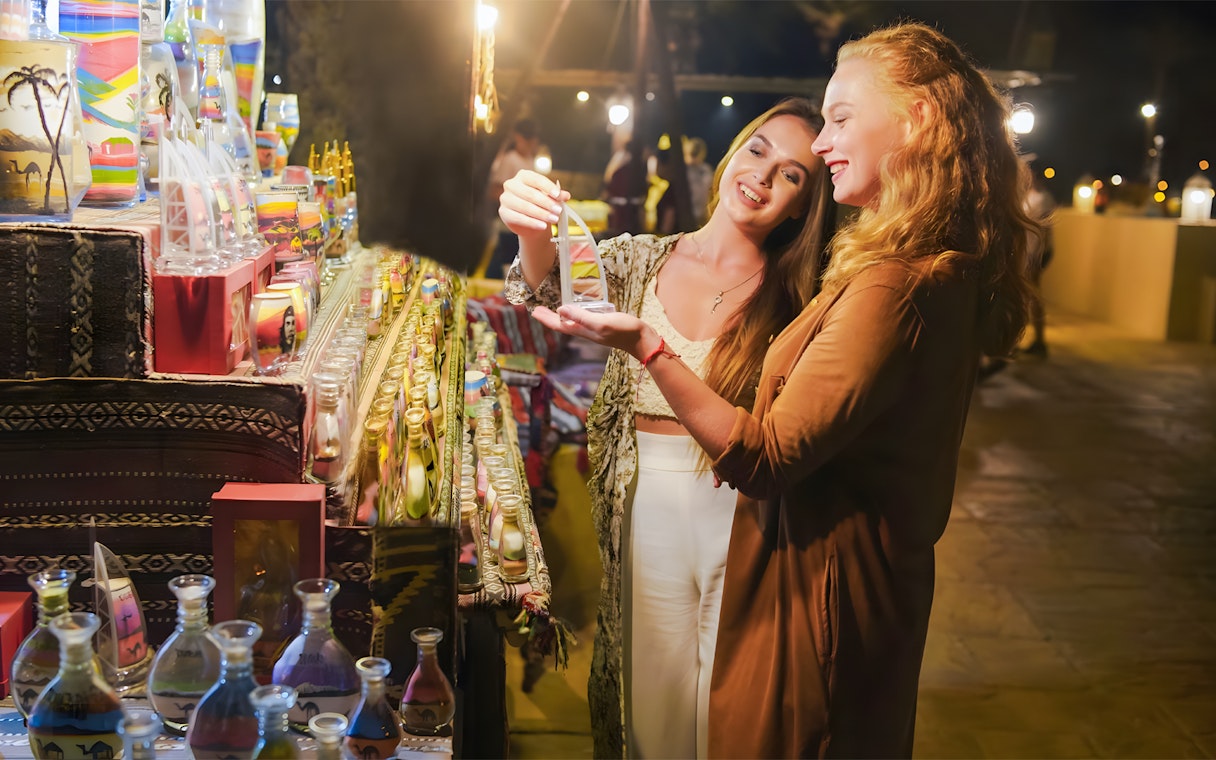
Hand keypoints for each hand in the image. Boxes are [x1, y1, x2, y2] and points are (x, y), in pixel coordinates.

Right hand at [499, 170, 570, 241]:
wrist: (530, 222)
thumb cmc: (540, 205)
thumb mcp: (550, 198)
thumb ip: (557, 195)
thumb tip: (566, 195)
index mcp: (523, 176)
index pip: (536, 179)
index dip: (548, 187)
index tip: (559, 196)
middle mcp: (511, 184)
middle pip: (530, 194)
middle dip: (546, 203)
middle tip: (558, 211)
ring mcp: (505, 198)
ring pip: (525, 206)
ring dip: (541, 214)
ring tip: (554, 219)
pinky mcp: (503, 212)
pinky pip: (518, 218)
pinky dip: (532, 222)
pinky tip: (543, 226)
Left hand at [531, 305, 657, 358]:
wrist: (641, 340)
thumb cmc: (623, 330)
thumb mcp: (601, 322)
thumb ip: (581, 316)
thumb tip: (560, 310)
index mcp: (583, 330)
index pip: (559, 325)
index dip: (546, 318)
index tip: (533, 311)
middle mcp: (586, 331)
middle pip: (563, 324)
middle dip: (549, 317)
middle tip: (537, 309)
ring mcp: (594, 329)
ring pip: (571, 322)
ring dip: (560, 317)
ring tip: (551, 310)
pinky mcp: (602, 325)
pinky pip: (582, 319)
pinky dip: (574, 315)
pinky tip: (577, 311)